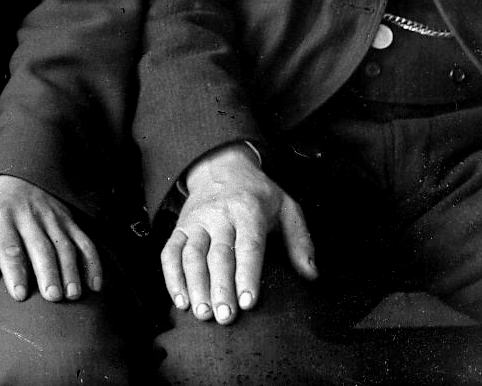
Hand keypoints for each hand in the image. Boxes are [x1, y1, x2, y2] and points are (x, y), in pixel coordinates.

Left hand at [0, 175, 102, 303]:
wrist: (16, 176)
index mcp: (0, 218)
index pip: (9, 246)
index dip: (15, 271)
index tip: (20, 295)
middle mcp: (27, 215)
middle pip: (40, 246)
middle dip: (48, 272)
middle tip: (53, 297)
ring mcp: (51, 216)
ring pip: (64, 245)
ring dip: (71, 270)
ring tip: (73, 295)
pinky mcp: (69, 220)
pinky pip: (85, 241)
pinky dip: (92, 263)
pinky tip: (95, 285)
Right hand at [161, 142, 315, 324]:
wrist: (220, 166)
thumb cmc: (258, 194)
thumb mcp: (286, 207)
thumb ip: (300, 241)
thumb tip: (311, 275)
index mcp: (248, 210)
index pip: (248, 245)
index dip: (247, 274)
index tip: (248, 302)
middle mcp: (219, 215)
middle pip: (218, 254)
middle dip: (220, 288)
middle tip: (225, 316)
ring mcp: (196, 222)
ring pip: (192, 255)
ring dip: (195, 286)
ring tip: (203, 313)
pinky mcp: (180, 228)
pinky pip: (170, 252)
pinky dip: (172, 277)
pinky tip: (180, 300)